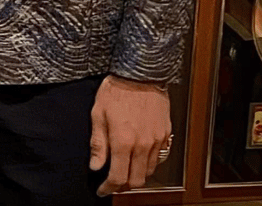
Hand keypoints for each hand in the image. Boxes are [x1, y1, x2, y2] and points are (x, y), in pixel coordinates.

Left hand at [89, 74, 170, 194]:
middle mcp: (142, 145)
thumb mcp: (98, 113)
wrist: (140, 72)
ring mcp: (156, 140)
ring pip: (148, 171)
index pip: (118, 177)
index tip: (103, 190)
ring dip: (137, 175)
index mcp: (123, 141)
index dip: (109, 188)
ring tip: (126, 168)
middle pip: (136, 181)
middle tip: (114, 181)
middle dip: (124, 186)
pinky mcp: (165, 134)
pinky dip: (148, 162)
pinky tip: (139, 155)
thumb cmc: (117, 89)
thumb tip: (95, 166)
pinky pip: (159, 157)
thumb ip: (98, 143)